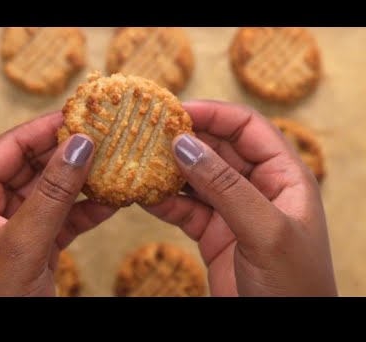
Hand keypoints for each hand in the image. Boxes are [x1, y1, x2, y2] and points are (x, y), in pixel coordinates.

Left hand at [0, 112, 116, 295]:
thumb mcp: (21, 243)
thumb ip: (53, 193)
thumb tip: (81, 144)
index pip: (11, 146)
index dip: (46, 128)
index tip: (84, 114)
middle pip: (35, 165)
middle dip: (71, 154)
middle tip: (109, 138)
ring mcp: (15, 224)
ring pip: (53, 191)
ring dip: (83, 182)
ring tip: (117, 165)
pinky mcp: (35, 244)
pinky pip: (63, 216)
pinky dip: (87, 210)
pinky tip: (114, 201)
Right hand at [144, 101, 336, 296]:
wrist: (277, 331)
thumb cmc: (292, 287)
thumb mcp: (264, 232)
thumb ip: (225, 186)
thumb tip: (184, 144)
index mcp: (284, 175)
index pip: (247, 127)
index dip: (212, 113)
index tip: (174, 111)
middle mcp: (258, 187)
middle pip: (217, 147)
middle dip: (184, 139)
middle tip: (147, 133)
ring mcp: (233, 209)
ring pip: (197, 177)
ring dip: (169, 169)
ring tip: (138, 160)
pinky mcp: (213, 232)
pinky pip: (185, 207)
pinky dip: (164, 201)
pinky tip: (144, 196)